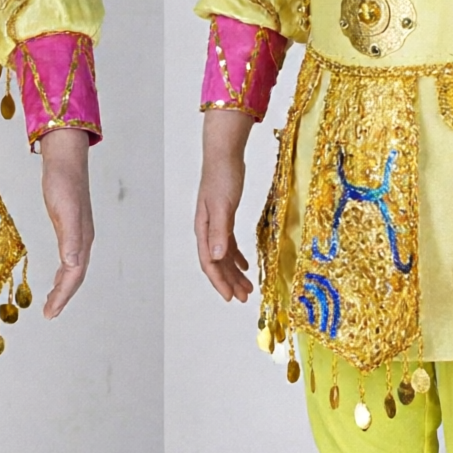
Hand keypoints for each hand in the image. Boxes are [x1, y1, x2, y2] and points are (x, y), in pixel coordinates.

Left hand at [37, 128, 92, 316]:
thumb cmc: (63, 184)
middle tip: (49, 314)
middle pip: (76, 276)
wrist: (64, 161)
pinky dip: (63, 270)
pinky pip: (69, 257)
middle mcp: (82, 240)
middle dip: (64, 297)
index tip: (50, 313)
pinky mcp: (69, 226)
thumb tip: (72, 265)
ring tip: (52, 302)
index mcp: (82, 240)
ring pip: (73, 268)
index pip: (74, 276)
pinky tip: (57, 274)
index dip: (63, 296)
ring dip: (64, 286)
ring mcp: (77, 233)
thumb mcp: (65, 212)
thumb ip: (70, 239)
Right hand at [196, 108, 254, 302]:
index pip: (209, 262)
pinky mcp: (224, 217)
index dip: (220, 282)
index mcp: (204, 229)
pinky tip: (247, 264)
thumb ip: (220, 232)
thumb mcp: (223, 205)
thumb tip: (218, 258)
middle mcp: (207, 230)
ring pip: (223, 256)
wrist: (223, 154)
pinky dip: (236, 257)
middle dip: (229, 282)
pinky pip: (229, 244)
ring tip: (248, 286)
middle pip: (217, 263)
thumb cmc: (222, 177)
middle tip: (244, 297)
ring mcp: (215, 224)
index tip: (231, 297)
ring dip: (234, 272)